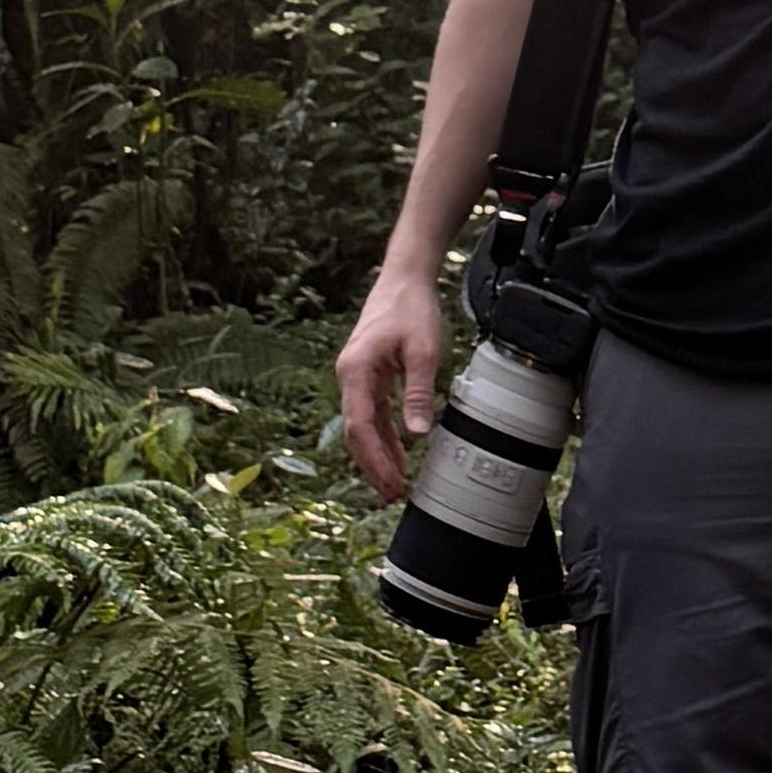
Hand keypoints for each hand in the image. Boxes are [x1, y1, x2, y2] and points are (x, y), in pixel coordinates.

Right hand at [338, 253, 445, 502]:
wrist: (404, 278)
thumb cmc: (411, 308)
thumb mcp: (422, 351)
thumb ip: (417, 392)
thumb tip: (417, 434)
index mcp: (356, 371)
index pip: (360, 426)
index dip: (374, 459)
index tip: (391, 483)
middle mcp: (349, 376)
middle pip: (356, 432)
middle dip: (373, 465)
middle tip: (392, 494)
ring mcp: (357, 376)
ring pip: (363, 425)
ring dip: (378, 454)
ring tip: (395, 483)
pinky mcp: (369, 374)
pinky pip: (373, 412)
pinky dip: (384, 435)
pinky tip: (399, 454)